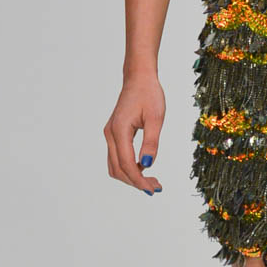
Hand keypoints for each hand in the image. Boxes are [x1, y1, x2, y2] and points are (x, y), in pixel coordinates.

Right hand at [104, 74, 165, 194]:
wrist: (139, 78)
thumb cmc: (149, 94)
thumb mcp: (155, 118)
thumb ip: (151, 142)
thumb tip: (148, 165)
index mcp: (119, 130)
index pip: (126, 164)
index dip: (139, 180)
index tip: (153, 188)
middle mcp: (111, 134)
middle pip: (118, 169)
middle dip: (136, 182)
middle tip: (155, 188)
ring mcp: (110, 134)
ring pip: (115, 165)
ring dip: (131, 177)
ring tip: (151, 181)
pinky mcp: (114, 134)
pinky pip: (117, 157)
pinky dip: (128, 167)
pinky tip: (143, 169)